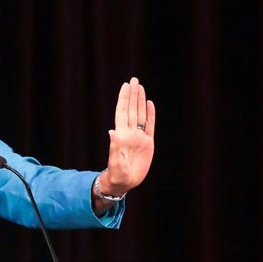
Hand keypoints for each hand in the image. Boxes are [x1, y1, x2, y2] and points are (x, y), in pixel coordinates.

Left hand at [102, 77, 154, 194]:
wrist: (124, 183)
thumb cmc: (117, 175)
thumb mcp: (115, 163)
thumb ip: (114, 148)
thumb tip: (112, 131)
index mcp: (121, 136)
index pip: (123, 113)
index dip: (124, 99)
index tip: (125, 86)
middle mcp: (130, 133)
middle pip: (132, 109)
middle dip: (132, 95)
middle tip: (133, 80)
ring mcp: (138, 137)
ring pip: (140, 114)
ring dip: (140, 101)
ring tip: (140, 87)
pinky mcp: (147, 143)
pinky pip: (150, 126)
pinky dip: (150, 115)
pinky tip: (150, 104)